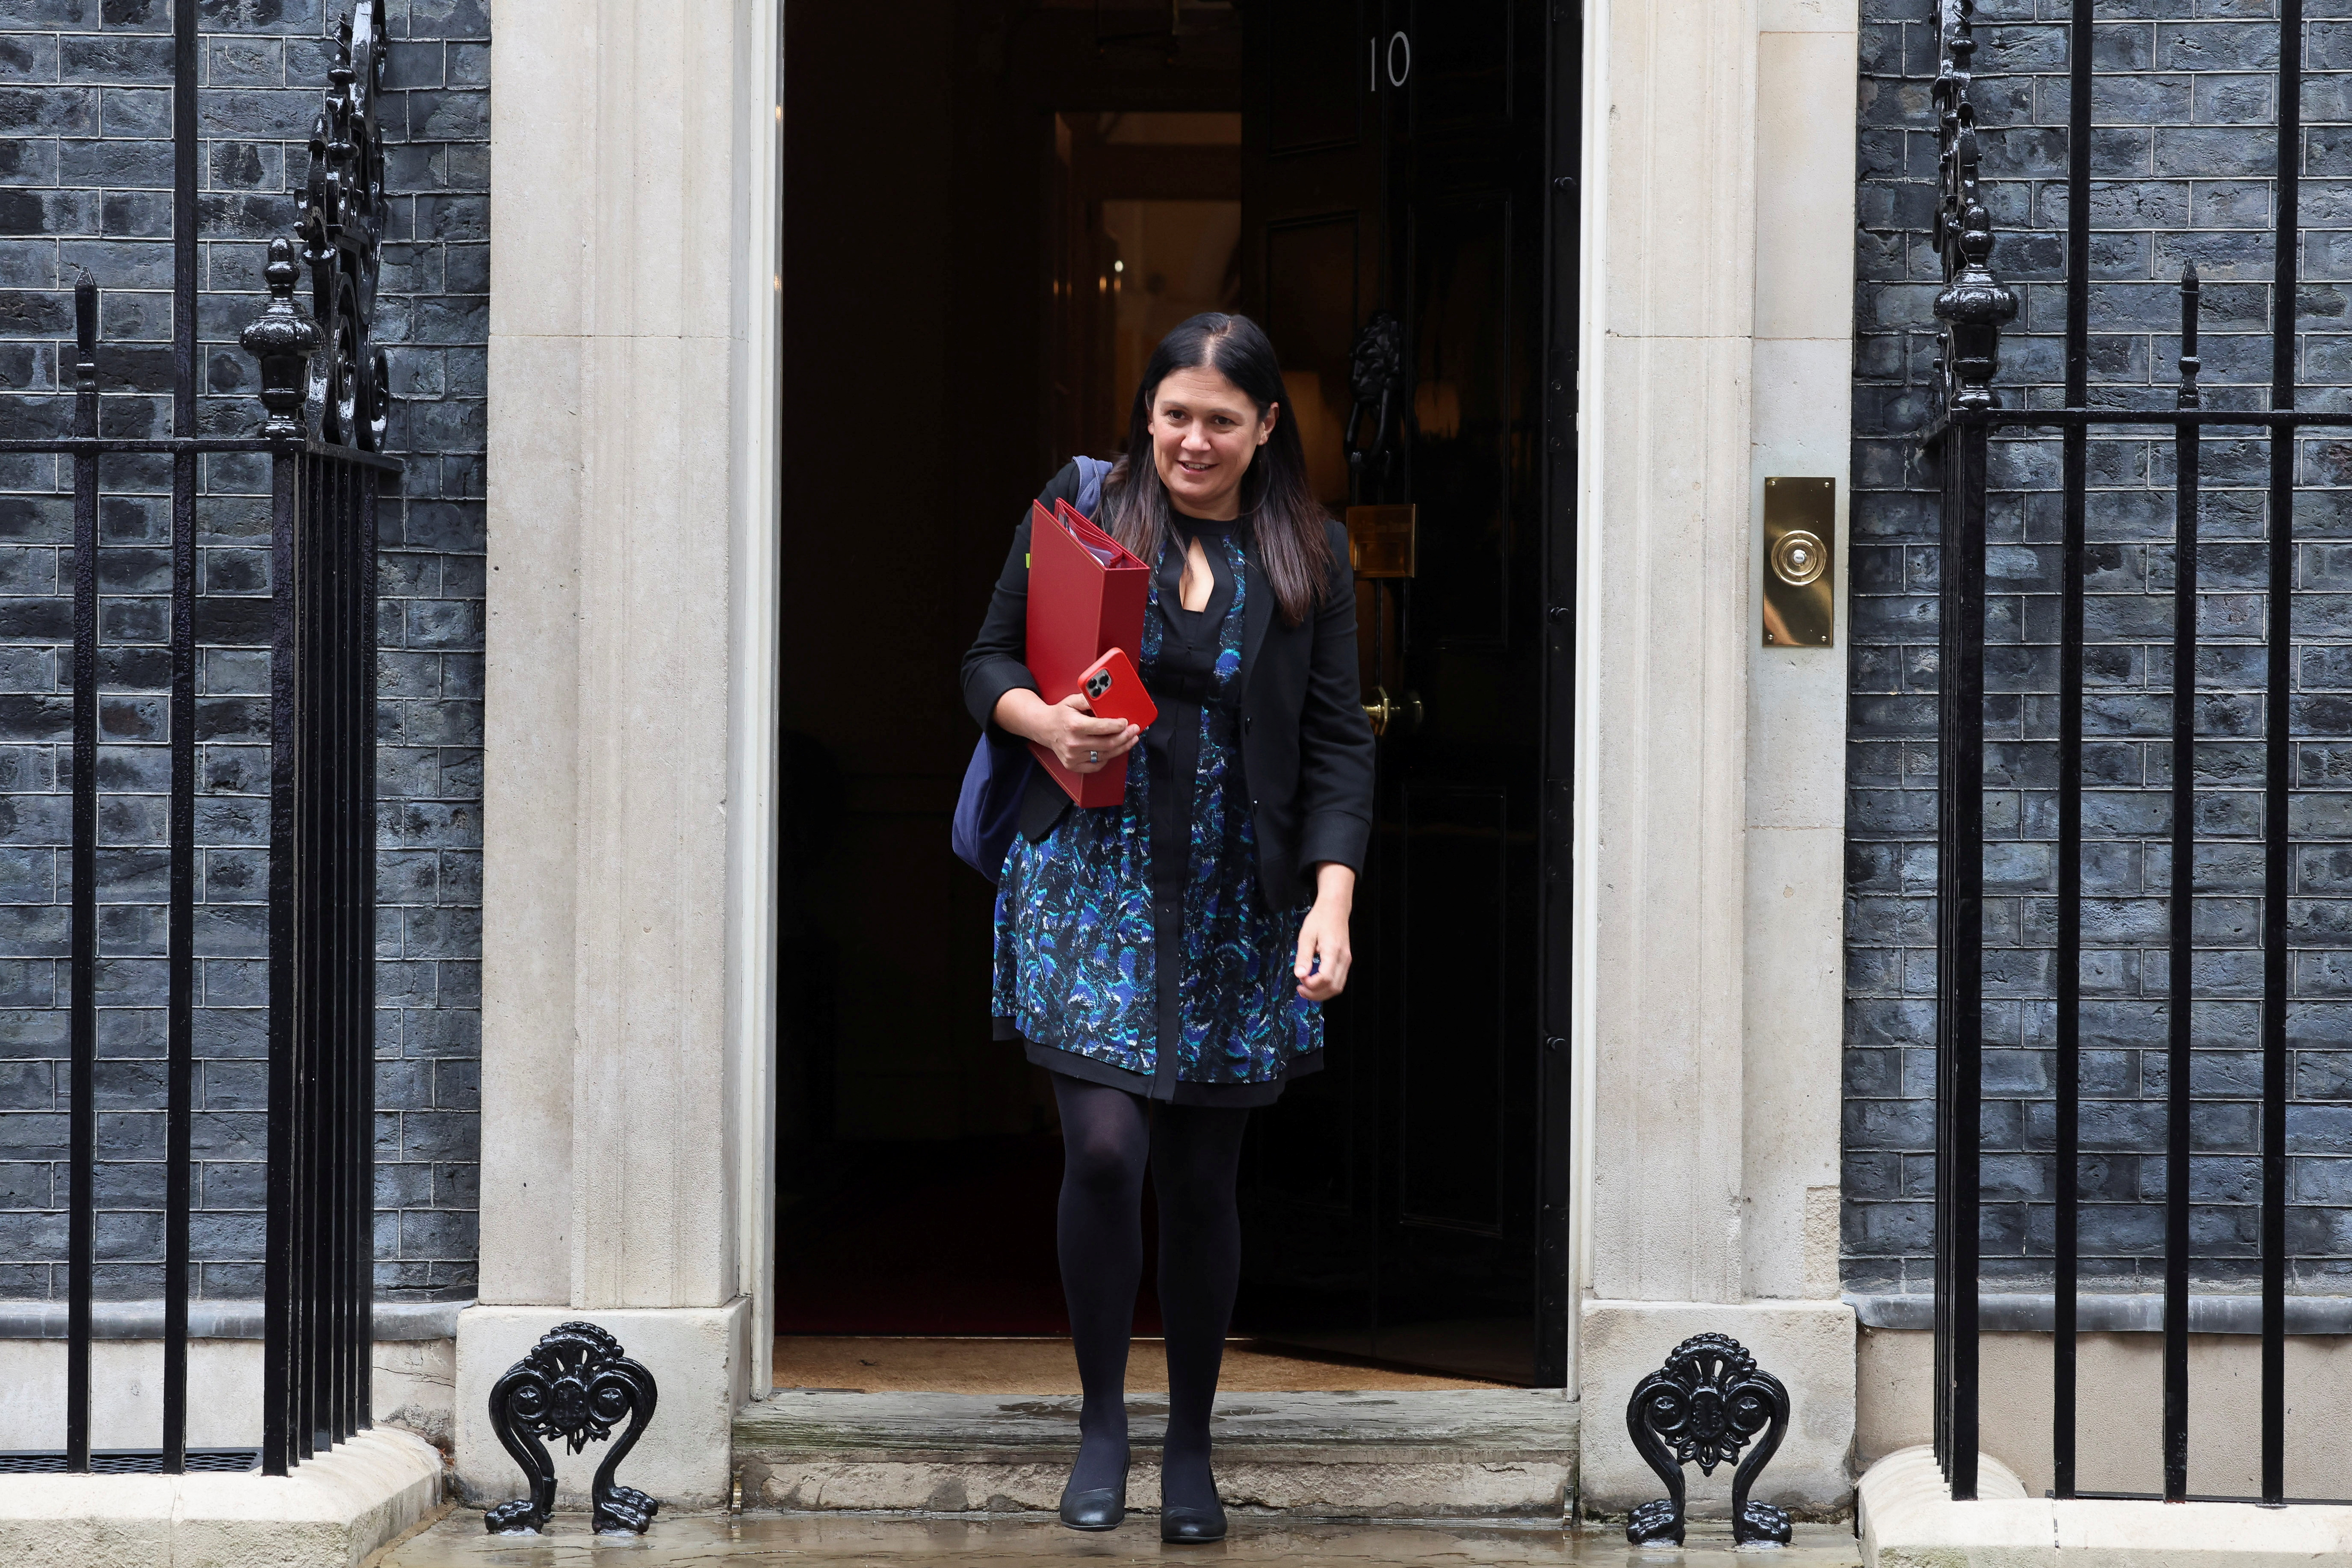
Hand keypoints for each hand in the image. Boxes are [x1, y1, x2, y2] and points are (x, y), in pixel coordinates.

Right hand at [994, 688, 1140, 774]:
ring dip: (1121, 748)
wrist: (1043, 728)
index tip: (1127, 722)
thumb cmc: (1060, 714)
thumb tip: (1105, 697)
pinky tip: (1113, 750)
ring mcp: (1073, 757)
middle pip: (1108, 744)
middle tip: (1135, 731)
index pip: (1103, 727)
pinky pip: (1097, 765)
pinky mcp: (1073, 765)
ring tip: (1130, 740)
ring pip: (1105, 755)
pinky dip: (1107, 758)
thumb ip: (1088, 698)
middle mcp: (1074, 743)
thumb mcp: (1072, 701)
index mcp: (1074, 725)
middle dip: (1126, 737)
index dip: (1119, 726)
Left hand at [1294, 864, 1355, 1001]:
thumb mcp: (1306, 935)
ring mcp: (1347, 960)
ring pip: (1338, 987)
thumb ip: (1303, 956)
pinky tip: (1314, 982)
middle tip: (1299, 988)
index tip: (1299, 979)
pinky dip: (1327, 986)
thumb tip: (1299, 975)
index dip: (1311, 985)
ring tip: (1305, 988)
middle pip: (1333, 987)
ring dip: (1321, 993)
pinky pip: (1339, 980)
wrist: (1335, 908)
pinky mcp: (1346, 960)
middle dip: (1315, 994)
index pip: (1325, 978)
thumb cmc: (1320, 919)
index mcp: (1333, 951)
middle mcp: (1343, 959)